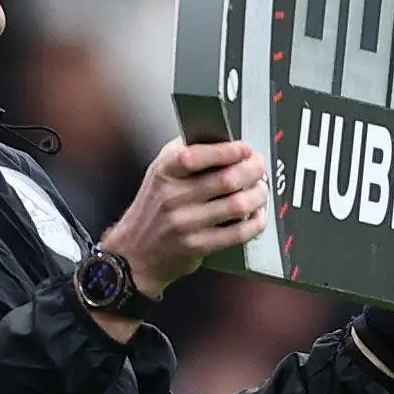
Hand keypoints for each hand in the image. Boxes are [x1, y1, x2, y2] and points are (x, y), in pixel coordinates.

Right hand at [102, 139, 269, 308]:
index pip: (198, 155)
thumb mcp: (158, 174)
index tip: (245, 149)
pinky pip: (237, 232)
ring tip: (260, 191)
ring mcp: (185, 223)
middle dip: (253, 170)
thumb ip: (184, 154)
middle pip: (227, 179)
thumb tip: (221, 139)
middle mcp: (172, 197)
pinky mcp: (197, 246)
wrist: (134, 254)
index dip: (229, 150)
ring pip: (237, 205)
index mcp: (163, 173)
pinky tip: (256, 216)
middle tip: (259, 168)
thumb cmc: (152, 210)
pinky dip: (254, 223)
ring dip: (258, 196)